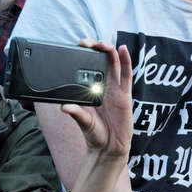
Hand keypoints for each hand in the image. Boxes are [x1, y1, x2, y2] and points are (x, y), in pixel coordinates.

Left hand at [62, 40, 132, 157]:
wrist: (109, 148)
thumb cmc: (94, 134)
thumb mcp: (83, 122)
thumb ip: (76, 113)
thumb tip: (64, 106)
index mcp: (91, 91)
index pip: (87, 68)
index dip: (84, 56)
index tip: (77, 48)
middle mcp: (103, 87)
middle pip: (101, 62)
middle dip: (95, 49)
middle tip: (88, 43)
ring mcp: (115, 90)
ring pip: (114, 65)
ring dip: (109, 52)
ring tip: (103, 44)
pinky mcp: (125, 95)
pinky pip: (127, 75)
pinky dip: (126, 61)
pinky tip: (123, 49)